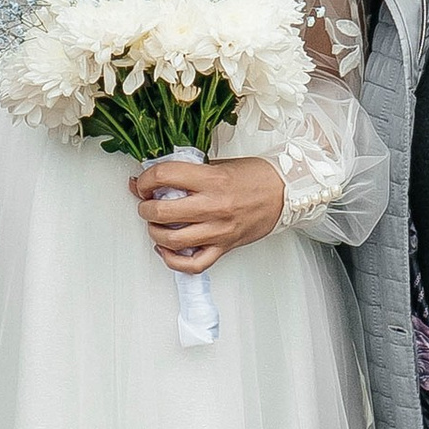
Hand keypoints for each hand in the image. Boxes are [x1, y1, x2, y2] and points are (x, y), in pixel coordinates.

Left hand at [128, 154, 284, 273]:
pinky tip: (167, 249)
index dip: (145, 179)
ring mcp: (219, 230)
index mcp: (212, 179)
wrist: (286, 192)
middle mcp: (214, 206)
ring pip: (173, 240)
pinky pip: (194, 264)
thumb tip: (153, 178)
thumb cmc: (255, 176)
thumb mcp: (219, 164)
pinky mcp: (225, 246)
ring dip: (155, 232)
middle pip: (163, 211)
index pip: (165, 175)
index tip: (142, 182)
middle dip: (145, 207)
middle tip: (146, 203)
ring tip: (155, 224)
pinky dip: (174, 260)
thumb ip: (188, 172)